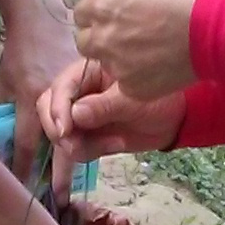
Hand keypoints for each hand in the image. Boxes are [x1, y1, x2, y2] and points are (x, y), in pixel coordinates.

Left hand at [0, 9, 79, 176]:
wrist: (41, 18)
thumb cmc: (18, 52)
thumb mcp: (0, 83)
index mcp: (30, 101)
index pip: (25, 145)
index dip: (22, 170)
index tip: (22, 192)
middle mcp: (55, 102)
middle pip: (60, 148)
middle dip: (60, 177)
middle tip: (60, 201)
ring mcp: (77, 94)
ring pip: (81, 133)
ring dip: (79, 158)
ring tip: (77, 183)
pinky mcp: (91, 88)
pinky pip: (92, 119)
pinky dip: (91, 136)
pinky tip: (90, 154)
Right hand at [42, 57, 187, 162]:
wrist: (176, 118)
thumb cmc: (159, 96)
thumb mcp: (134, 99)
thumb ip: (105, 106)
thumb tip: (75, 115)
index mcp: (87, 71)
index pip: (60, 87)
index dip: (58, 109)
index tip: (66, 131)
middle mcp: (79, 92)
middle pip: (48, 109)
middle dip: (58, 129)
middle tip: (74, 144)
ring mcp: (81, 115)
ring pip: (60, 132)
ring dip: (78, 145)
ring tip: (112, 144)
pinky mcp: (89, 135)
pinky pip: (77, 148)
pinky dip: (92, 152)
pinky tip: (117, 144)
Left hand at [73, 0, 203, 104]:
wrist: (212, 27)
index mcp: (100, 4)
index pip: (82, 14)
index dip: (98, 16)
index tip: (114, 18)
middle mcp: (100, 36)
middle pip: (86, 42)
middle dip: (101, 39)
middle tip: (127, 38)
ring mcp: (114, 65)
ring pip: (106, 65)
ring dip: (118, 59)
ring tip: (146, 54)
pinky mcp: (131, 88)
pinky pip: (126, 84)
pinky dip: (137, 78)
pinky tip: (158, 68)